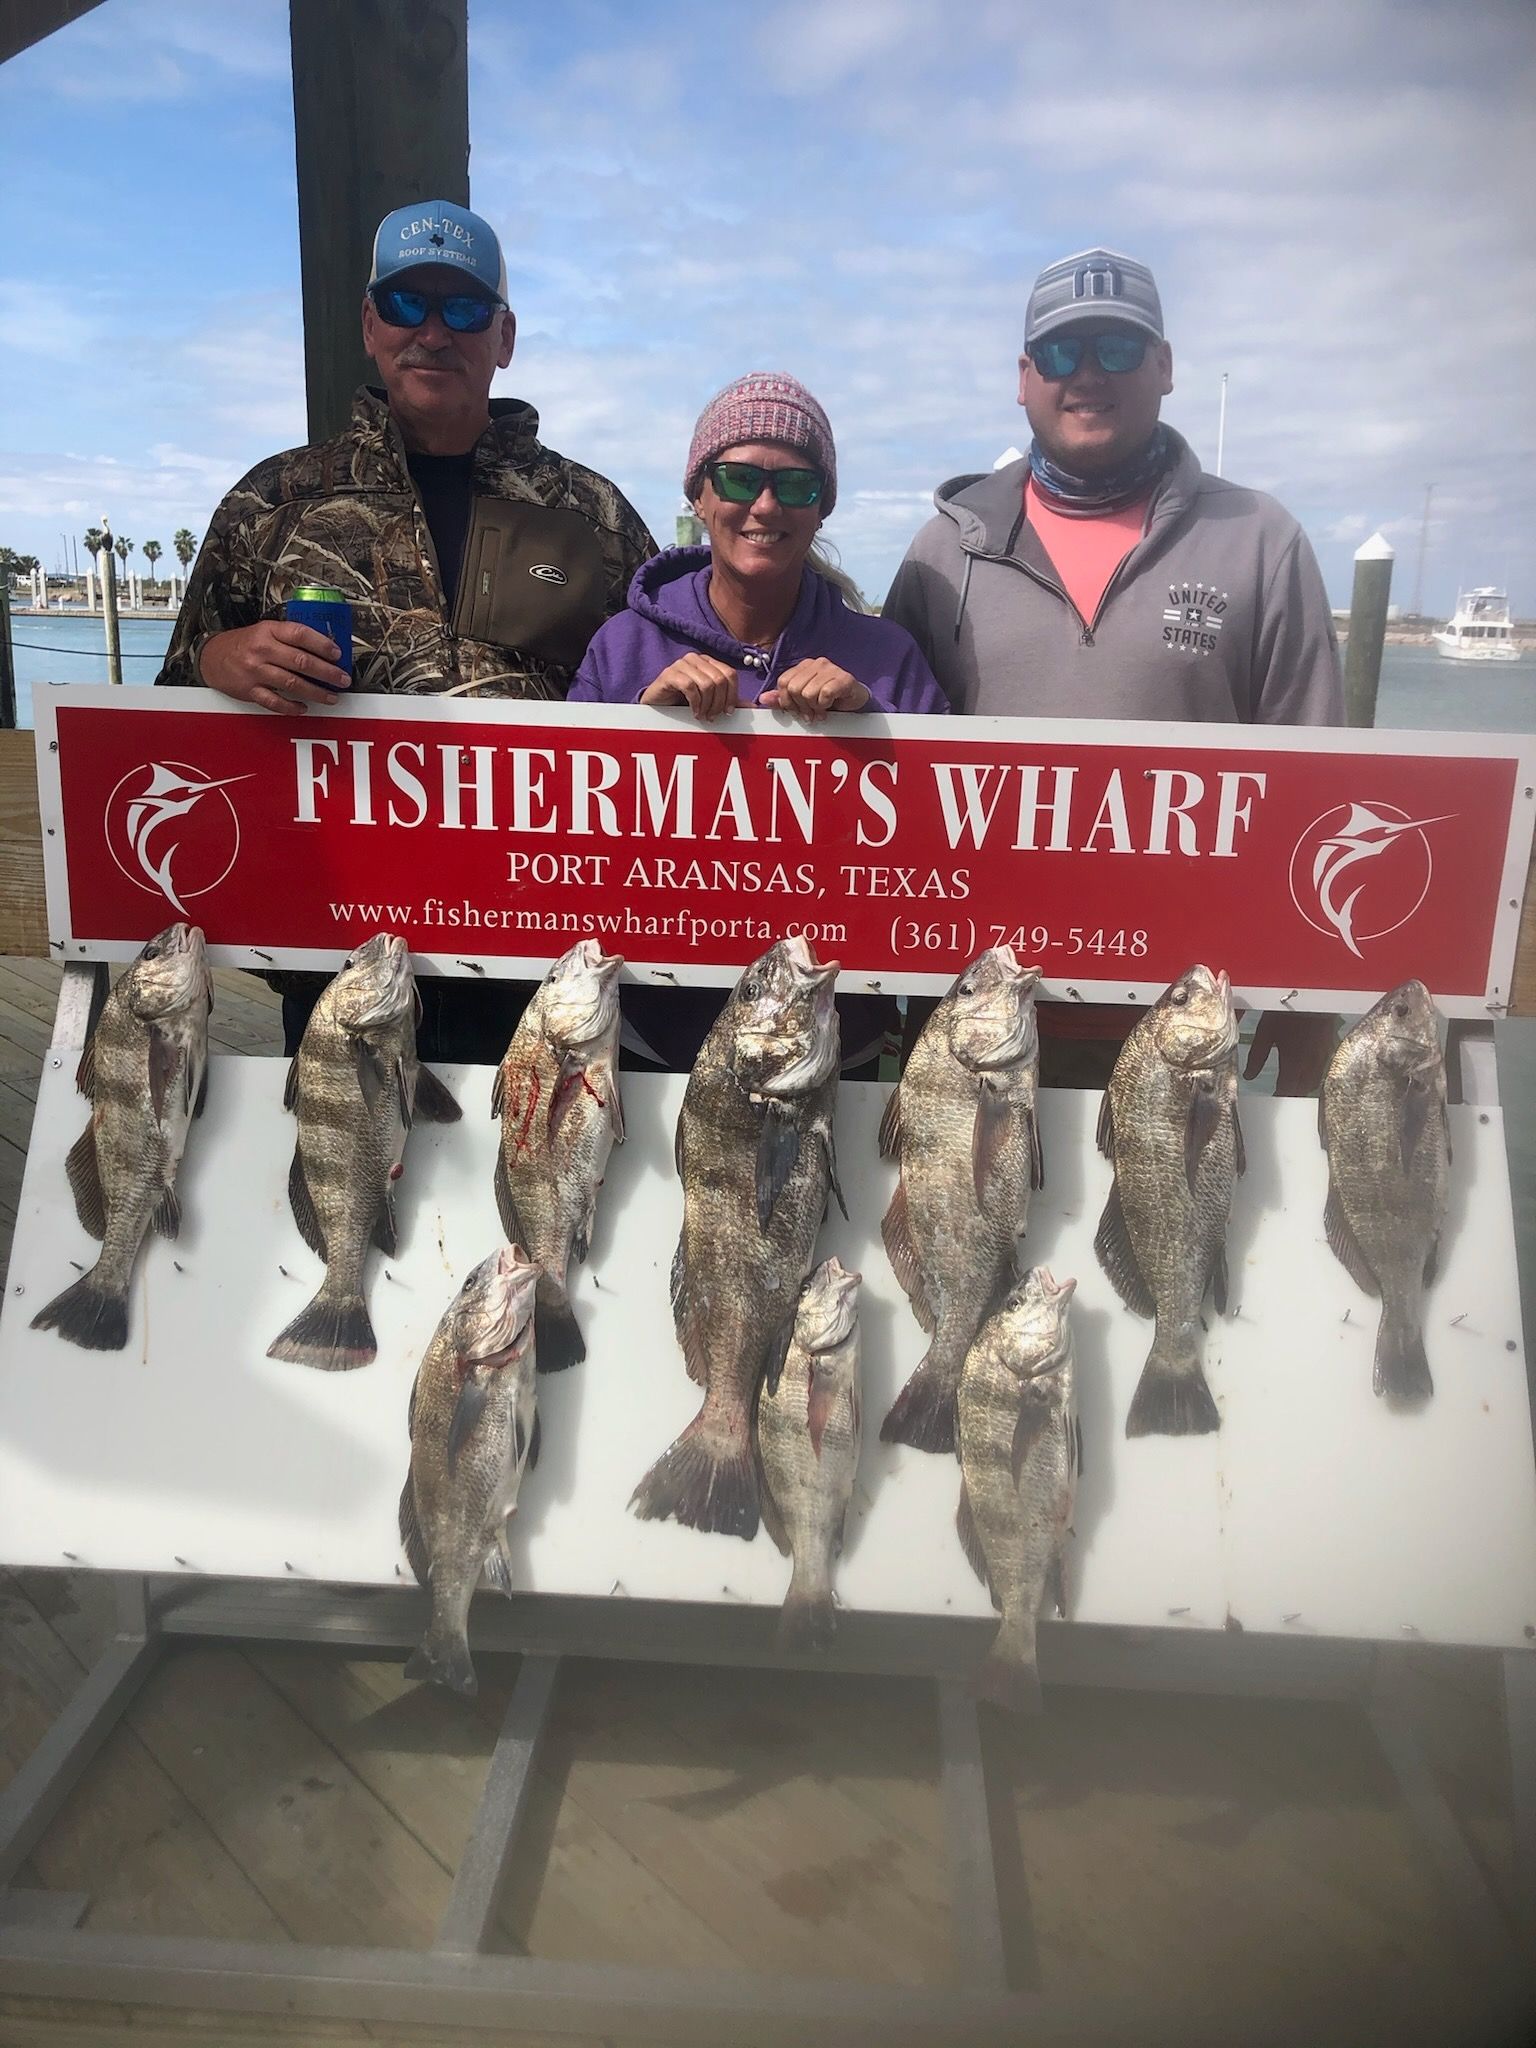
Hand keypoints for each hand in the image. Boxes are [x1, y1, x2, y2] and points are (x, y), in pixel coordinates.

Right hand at [197, 621, 345, 713]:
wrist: (212, 657)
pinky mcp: (250, 690)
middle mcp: (262, 650)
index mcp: (268, 631)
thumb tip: (323, 647)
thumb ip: (289, 637)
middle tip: (343, 679)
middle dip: (327, 672)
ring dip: (316, 692)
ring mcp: (255, 671)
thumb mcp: (264, 631)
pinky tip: (304, 707)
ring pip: (292, 683)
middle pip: (301, 661)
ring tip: (331, 696)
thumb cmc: (244, 644)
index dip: (322, 644)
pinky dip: (292, 707)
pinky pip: (275, 702)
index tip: (338, 654)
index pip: (300, 634)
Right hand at [639, 653, 737, 721]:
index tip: (728, 713)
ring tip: (702, 716)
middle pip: (720, 680)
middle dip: (719, 703)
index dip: (733, 695)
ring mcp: (681, 664)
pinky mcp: (669, 673)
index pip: (730, 674)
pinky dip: (695, 703)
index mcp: (709, 662)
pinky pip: (689, 686)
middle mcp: (696, 659)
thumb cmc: (683, 703)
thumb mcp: (709, 702)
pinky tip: (694, 712)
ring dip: (707, 705)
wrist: (657, 705)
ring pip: (707, 683)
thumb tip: (751, 706)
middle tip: (713, 717)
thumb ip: (728, 701)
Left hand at [758, 658, 869, 720]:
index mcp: (803, 666)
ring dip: (815, 707)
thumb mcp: (802, 701)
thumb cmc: (829, 700)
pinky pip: (825, 694)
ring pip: (808, 692)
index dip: (786, 701)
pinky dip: (826, 705)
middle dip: (801, 706)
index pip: (783, 682)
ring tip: (821, 710)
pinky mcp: (844, 678)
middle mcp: (816, 663)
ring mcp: (830, 668)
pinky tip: (830, 706)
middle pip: (794, 688)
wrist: (855, 701)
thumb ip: (782, 699)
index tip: (796, 711)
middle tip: (811, 713)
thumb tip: (762, 699)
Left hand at [1243, 1011, 1338, 1095]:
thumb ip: (1257, 1056)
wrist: (1312, 996)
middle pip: (1302, 1089)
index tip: (1273, 1101)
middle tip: (1282, 1096)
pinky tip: (1306, 1073)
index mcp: (1293, 1061)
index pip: (1287, 1089)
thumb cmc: (1285, 1011)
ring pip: (1315, 1082)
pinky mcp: (1329, 1049)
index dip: (1280, 1096)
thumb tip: (1248, 1076)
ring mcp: (1322, 1057)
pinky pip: (1323, 1071)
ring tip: (1292, 1088)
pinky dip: (1314, 1077)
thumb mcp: (1265, 1031)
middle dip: (1292, 1095)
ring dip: (1304, 1087)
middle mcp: (1310, 1064)